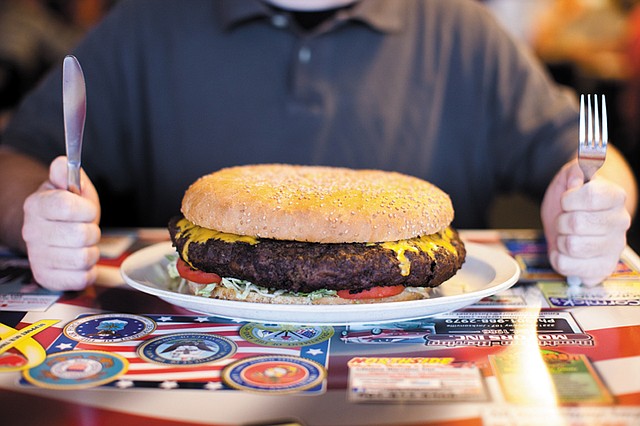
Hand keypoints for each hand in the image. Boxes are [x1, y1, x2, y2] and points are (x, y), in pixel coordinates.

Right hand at [22, 156, 100, 290]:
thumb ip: (67, 173)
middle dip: (93, 231)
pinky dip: (88, 271)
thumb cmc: (66, 209)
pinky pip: (81, 279)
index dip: (87, 208)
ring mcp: (37, 257)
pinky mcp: (46, 278)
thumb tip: (62, 162)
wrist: (50, 231)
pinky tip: (80, 261)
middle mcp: (32, 232)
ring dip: (92, 251)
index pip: (67, 206)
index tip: (87, 209)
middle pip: (81, 235)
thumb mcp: (70, 186)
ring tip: (82, 245)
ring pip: (84, 258)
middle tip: (86, 229)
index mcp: (37, 205)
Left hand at [541, 160, 630, 285]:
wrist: (570, 221)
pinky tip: (565, 252)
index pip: (592, 196)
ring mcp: (614, 248)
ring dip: (560, 240)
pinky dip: (558, 258)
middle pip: (577, 224)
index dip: (570, 199)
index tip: (566, 200)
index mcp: (616, 197)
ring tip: (567, 235)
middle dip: (561, 220)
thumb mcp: (568, 177)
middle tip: (565, 220)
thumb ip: (574, 170)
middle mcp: (620, 223)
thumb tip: (578, 179)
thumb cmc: (571, 200)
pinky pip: (568, 266)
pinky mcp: (602, 269)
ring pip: (571, 246)